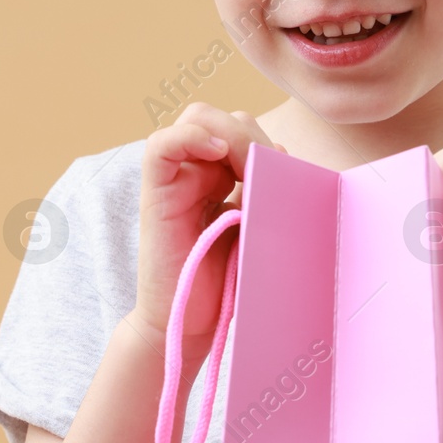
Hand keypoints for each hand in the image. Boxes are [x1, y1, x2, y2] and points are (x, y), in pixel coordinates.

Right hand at [131, 103, 280, 341]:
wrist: (193, 323)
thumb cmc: (229, 283)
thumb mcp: (259, 228)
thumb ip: (267, 191)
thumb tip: (284, 154)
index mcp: (225, 178)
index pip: (247, 130)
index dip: (268, 142)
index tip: (285, 176)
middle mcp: (200, 171)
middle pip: (228, 119)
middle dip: (254, 138)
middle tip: (266, 175)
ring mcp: (178, 179)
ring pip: (199, 119)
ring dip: (232, 136)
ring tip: (245, 173)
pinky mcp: (157, 194)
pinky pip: (162, 146)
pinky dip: (190, 137)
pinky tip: (217, 153)